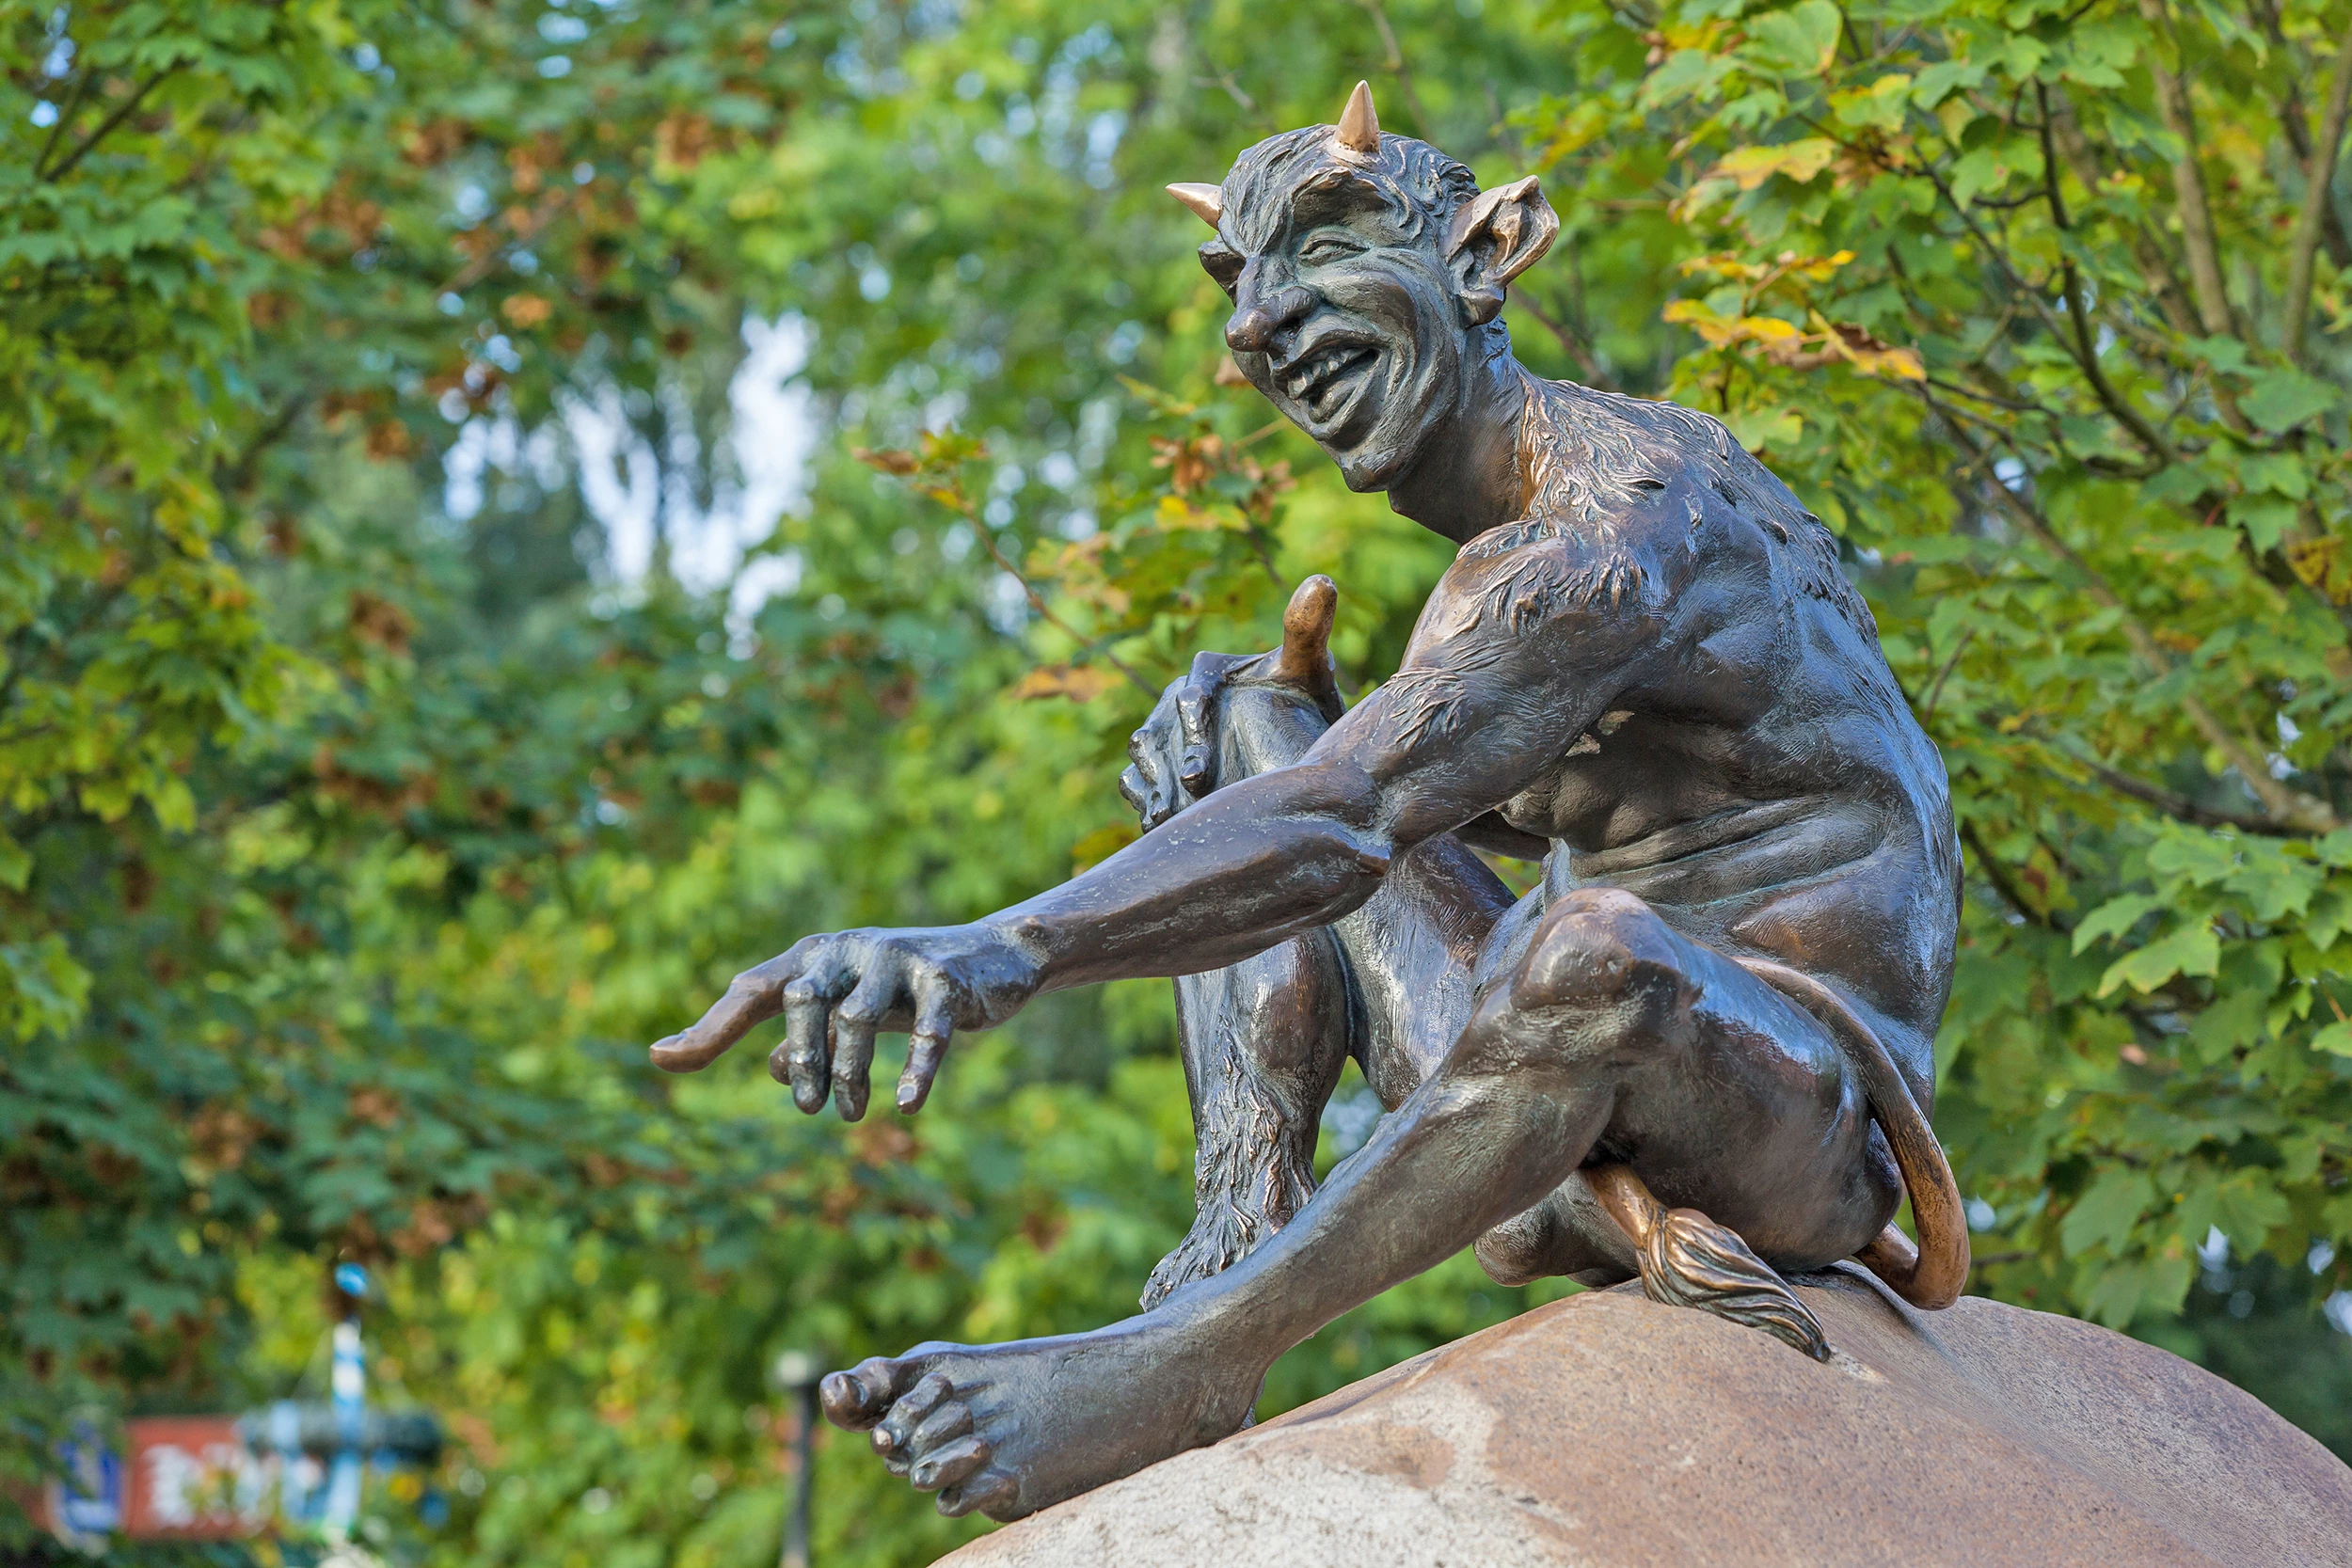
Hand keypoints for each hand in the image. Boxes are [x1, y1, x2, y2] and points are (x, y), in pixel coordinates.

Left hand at [647, 923, 1042, 1118]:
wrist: (996, 956)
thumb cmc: (907, 988)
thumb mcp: (852, 1008)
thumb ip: (811, 1035)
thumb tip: (777, 1069)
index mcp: (816, 955)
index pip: (752, 990)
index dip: (709, 1029)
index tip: (662, 1061)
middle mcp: (848, 949)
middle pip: (803, 1000)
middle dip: (801, 1059)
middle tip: (808, 1109)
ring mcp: (897, 958)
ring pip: (858, 1017)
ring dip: (849, 1072)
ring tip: (848, 1116)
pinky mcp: (945, 978)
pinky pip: (926, 1029)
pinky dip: (915, 1068)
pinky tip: (906, 1105)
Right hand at [1118, 574, 1342, 829]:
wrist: (1298, 751)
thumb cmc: (1306, 705)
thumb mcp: (1309, 670)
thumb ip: (1309, 629)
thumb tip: (1322, 580)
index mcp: (1207, 670)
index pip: (1191, 693)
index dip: (1193, 730)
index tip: (1203, 768)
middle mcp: (1176, 697)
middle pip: (1156, 731)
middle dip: (1168, 767)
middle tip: (1189, 799)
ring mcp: (1163, 733)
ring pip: (1143, 757)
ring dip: (1152, 787)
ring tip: (1167, 820)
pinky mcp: (1157, 766)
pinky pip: (1136, 781)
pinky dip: (1144, 802)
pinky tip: (1160, 831)